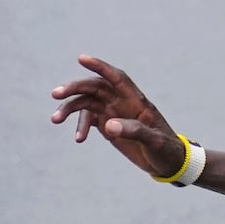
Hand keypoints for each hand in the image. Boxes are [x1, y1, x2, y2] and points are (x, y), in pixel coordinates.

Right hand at [48, 55, 190, 179]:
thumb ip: (134, 131)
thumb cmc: (167, 150)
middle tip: (56, 94)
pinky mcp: (108, 126)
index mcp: (136, 101)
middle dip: (74, 89)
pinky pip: (89, 120)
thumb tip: (108, 125)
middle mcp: (122, 103)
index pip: (116, 78)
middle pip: (94, 88)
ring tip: (55, 119)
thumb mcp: (154, 141)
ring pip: (86, 103)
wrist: (169, 164)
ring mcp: (114, 113)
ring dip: (70, 109)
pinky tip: (78, 139)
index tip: (81, 58)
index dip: (100, 67)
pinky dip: (80, 127)